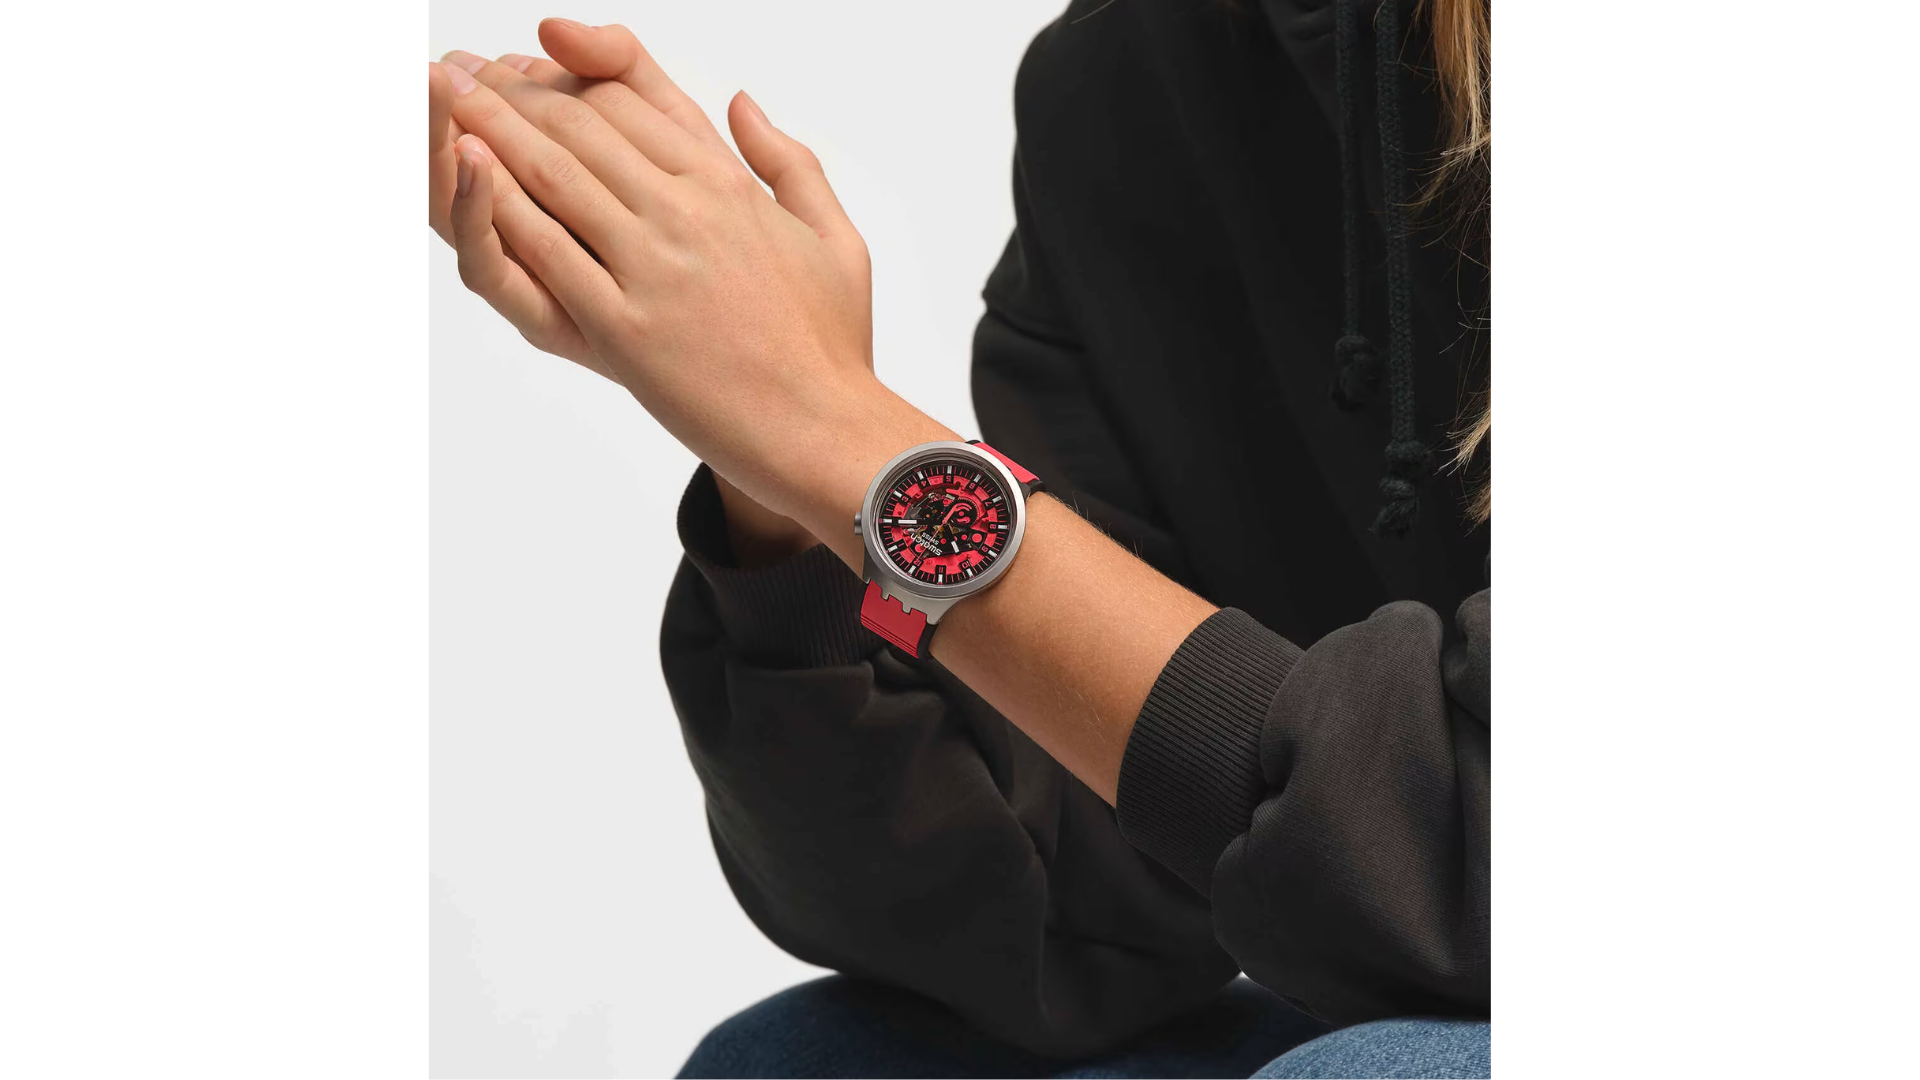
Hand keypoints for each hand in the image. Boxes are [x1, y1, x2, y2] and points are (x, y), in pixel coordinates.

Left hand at [433, 20, 934, 553]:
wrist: (826, 428)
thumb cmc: (833, 345)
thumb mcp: (834, 236)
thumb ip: (787, 162)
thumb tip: (742, 105)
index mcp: (730, 187)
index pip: (633, 105)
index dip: (570, 77)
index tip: (529, 65)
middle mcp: (689, 213)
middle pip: (583, 128)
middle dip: (513, 91)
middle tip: (463, 68)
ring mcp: (655, 268)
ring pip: (555, 175)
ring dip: (491, 128)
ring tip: (445, 96)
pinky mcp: (627, 328)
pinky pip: (549, 253)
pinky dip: (501, 207)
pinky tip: (465, 170)